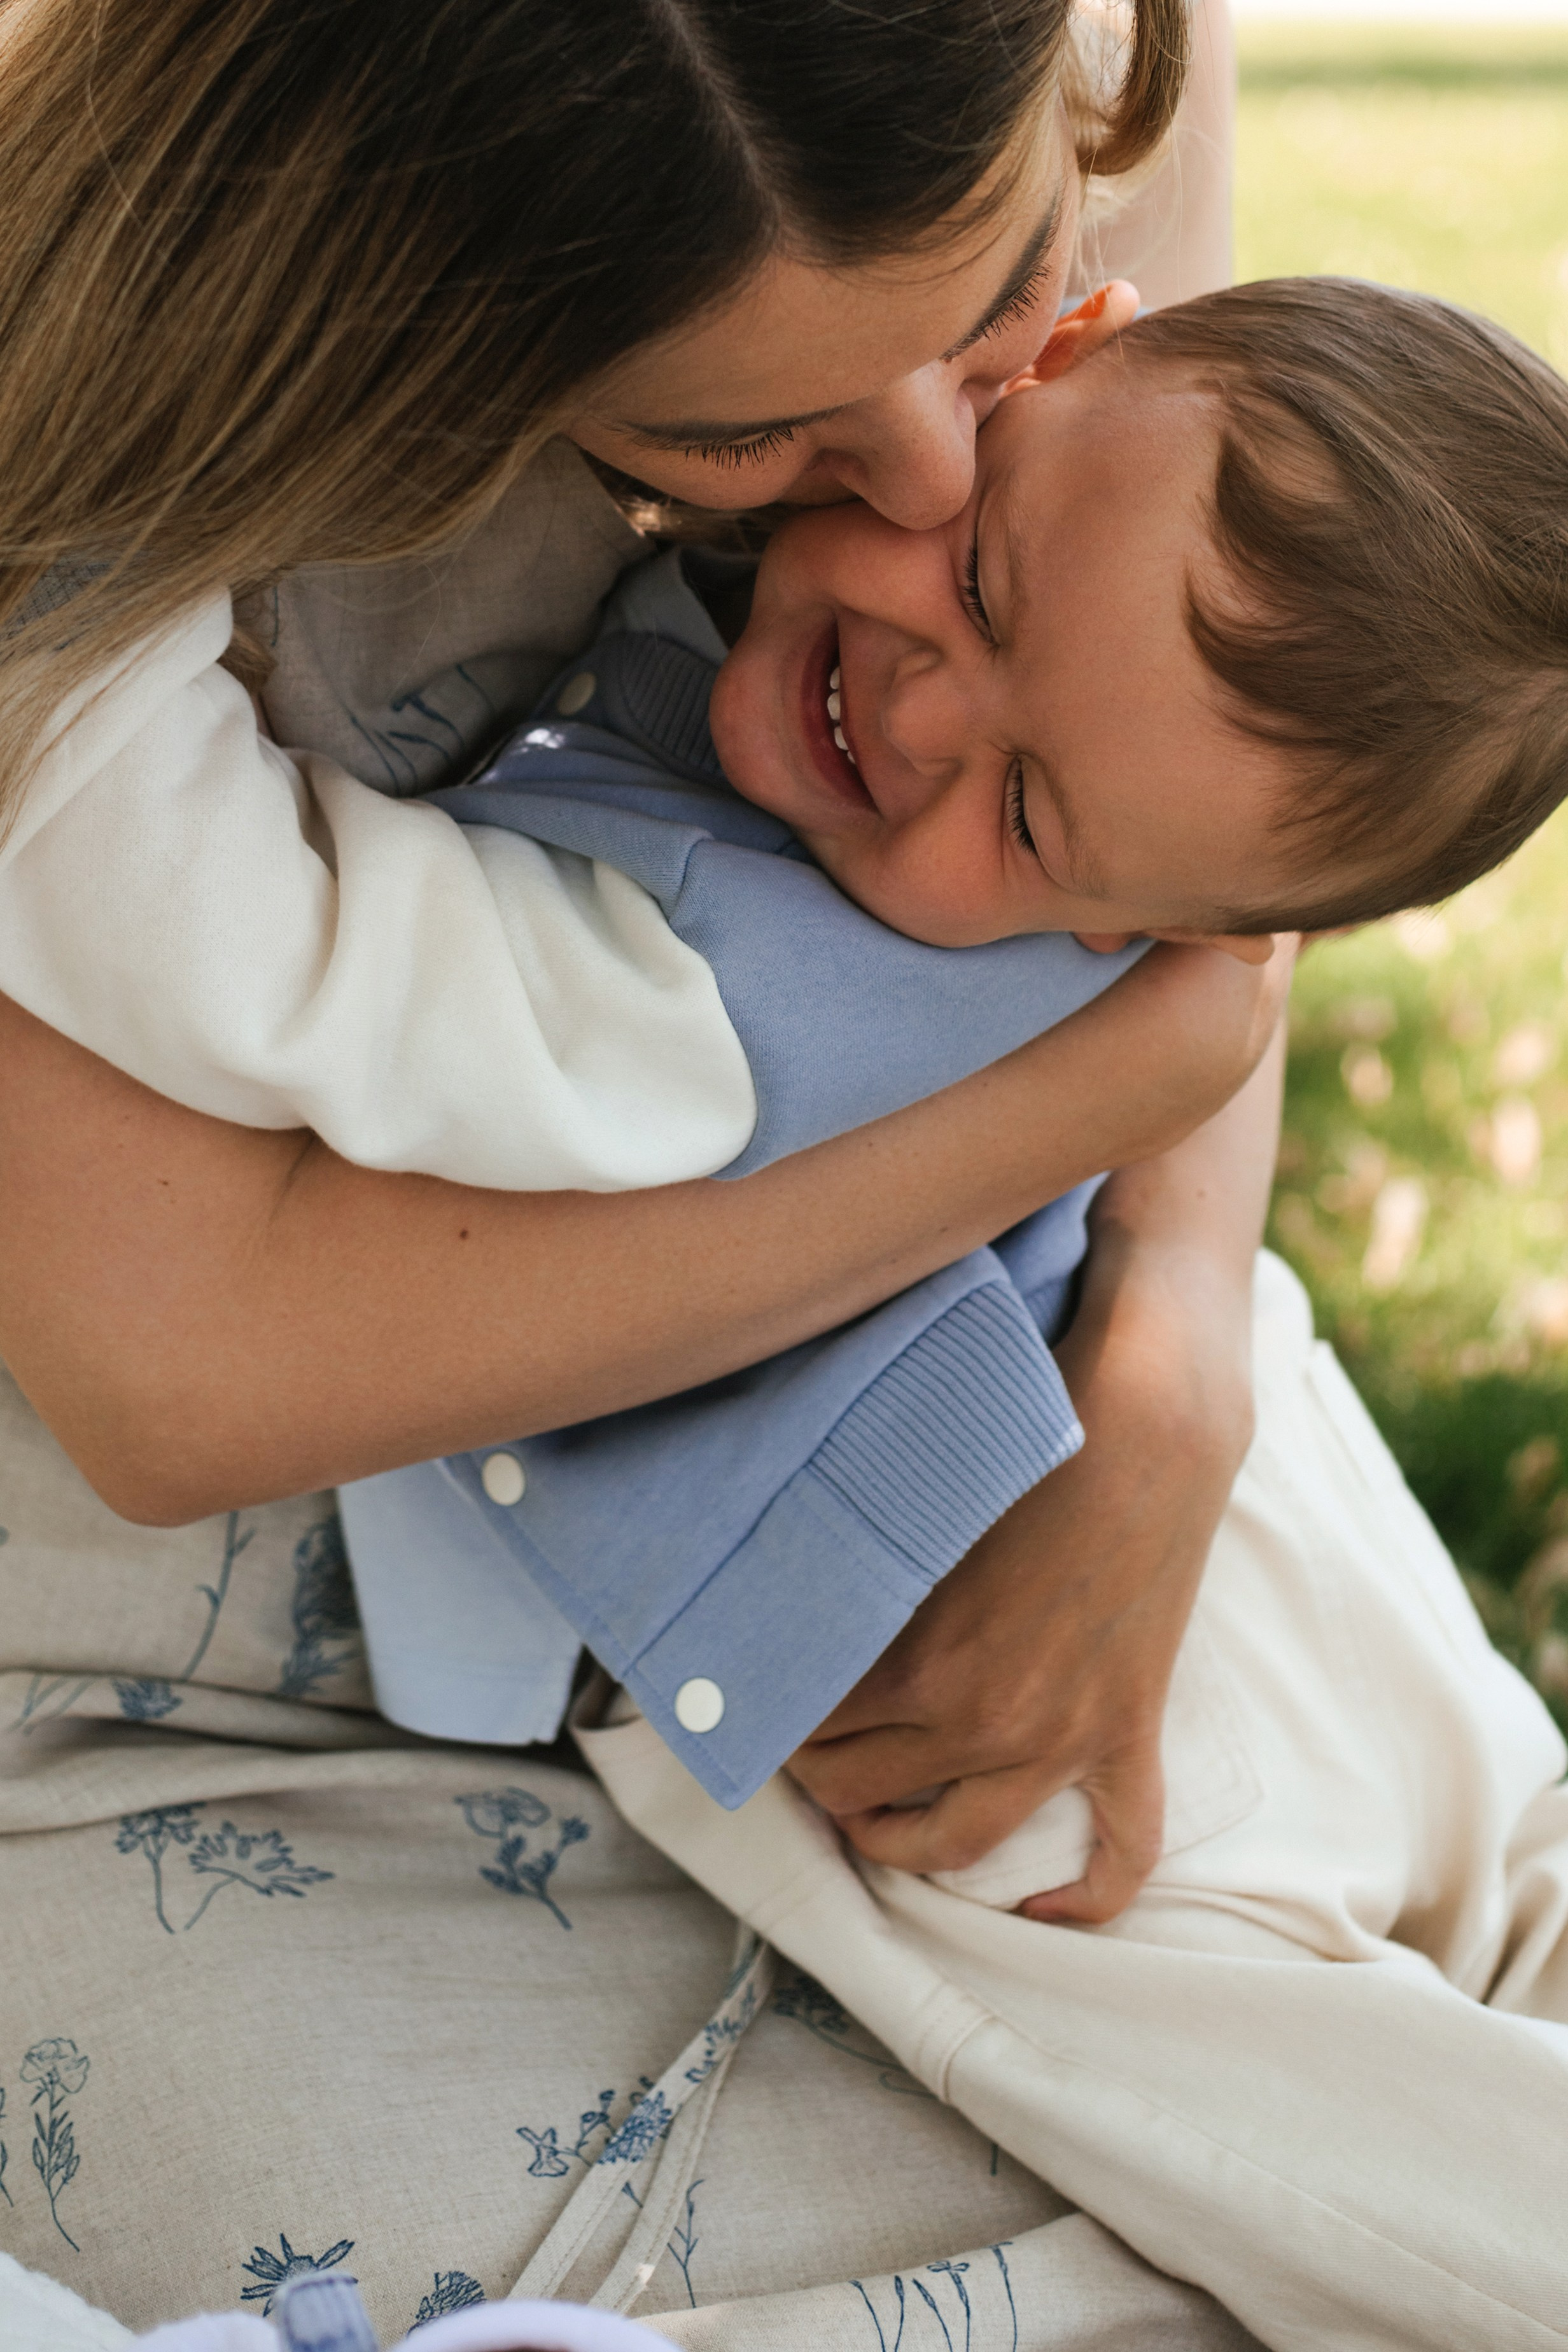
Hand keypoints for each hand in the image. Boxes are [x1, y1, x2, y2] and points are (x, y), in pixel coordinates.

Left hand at [786, 1015, 1290, 1921]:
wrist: (1155, 1411)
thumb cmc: (1023, 1428)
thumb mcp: (916, 1500)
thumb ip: (858, 1563)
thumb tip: (787, 1586)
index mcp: (921, 1662)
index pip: (814, 1732)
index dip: (776, 1724)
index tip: (761, 1702)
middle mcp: (988, 1719)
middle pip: (867, 1793)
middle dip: (822, 1780)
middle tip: (804, 1747)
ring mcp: (1066, 1733)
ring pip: (963, 1841)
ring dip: (906, 1847)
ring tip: (873, 1824)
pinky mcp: (1130, 1726)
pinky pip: (1119, 1848)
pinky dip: (1084, 1896)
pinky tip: (1042, 1913)